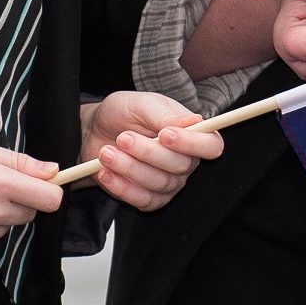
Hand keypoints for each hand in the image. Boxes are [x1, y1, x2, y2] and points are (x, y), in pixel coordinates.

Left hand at [80, 90, 225, 212]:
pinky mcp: (148, 198)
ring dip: (130, 168)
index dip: (193, 144)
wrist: (94, 131)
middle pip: (181, 166)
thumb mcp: (141, 104)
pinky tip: (105, 172)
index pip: (211, 146)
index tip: (165, 135)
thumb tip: (193, 121)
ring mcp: (168, 183)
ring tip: (106, 152)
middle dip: (148, 152)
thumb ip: (164, 114)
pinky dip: (122, 187)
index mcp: (191, 134)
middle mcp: (185, 161)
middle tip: (123, 138)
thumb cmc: (122, 114)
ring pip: (160, 183)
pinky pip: (143, 200)